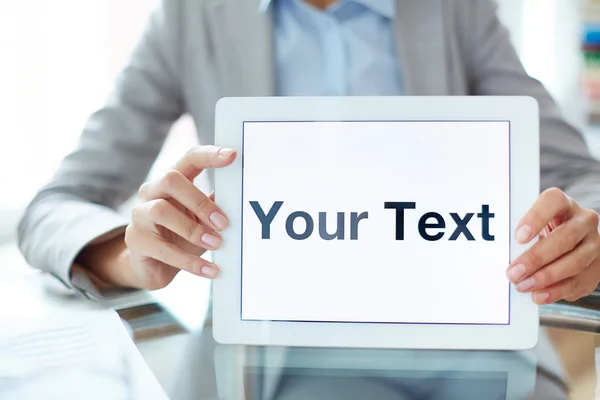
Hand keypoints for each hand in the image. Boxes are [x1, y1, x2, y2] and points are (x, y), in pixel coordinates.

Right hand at [82, 146, 235, 289]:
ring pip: (160, 210)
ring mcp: (139, 215)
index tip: (232, 156)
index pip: (189, 159)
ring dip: (193, 229)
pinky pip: (162, 249)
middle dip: (199, 200)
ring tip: (216, 244)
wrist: (152, 266)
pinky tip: (210, 270)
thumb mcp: (202, 220)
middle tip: (223, 222)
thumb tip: (242, 197)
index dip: (209, 155)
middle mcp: (151, 192)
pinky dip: (189, 262)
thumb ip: (216, 206)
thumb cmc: (182, 236)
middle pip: (170, 179)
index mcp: (171, 181)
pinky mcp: (135, 240)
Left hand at [506, 188, 599, 304]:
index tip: (518, 238)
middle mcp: (583, 220)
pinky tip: (539, 295)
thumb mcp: (530, 225)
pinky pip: (579, 281)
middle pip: (565, 237)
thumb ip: (519, 234)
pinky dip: (557, 291)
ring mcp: (594, 243)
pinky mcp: (598, 266)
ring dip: (546, 278)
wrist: (566, 241)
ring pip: (575, 262)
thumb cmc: (540, 230)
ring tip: (523, 286)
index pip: (553, 202)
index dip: (536, 219)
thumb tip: (501, 254)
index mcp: (563, 203)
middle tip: (514, 273)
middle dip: (536, 258)